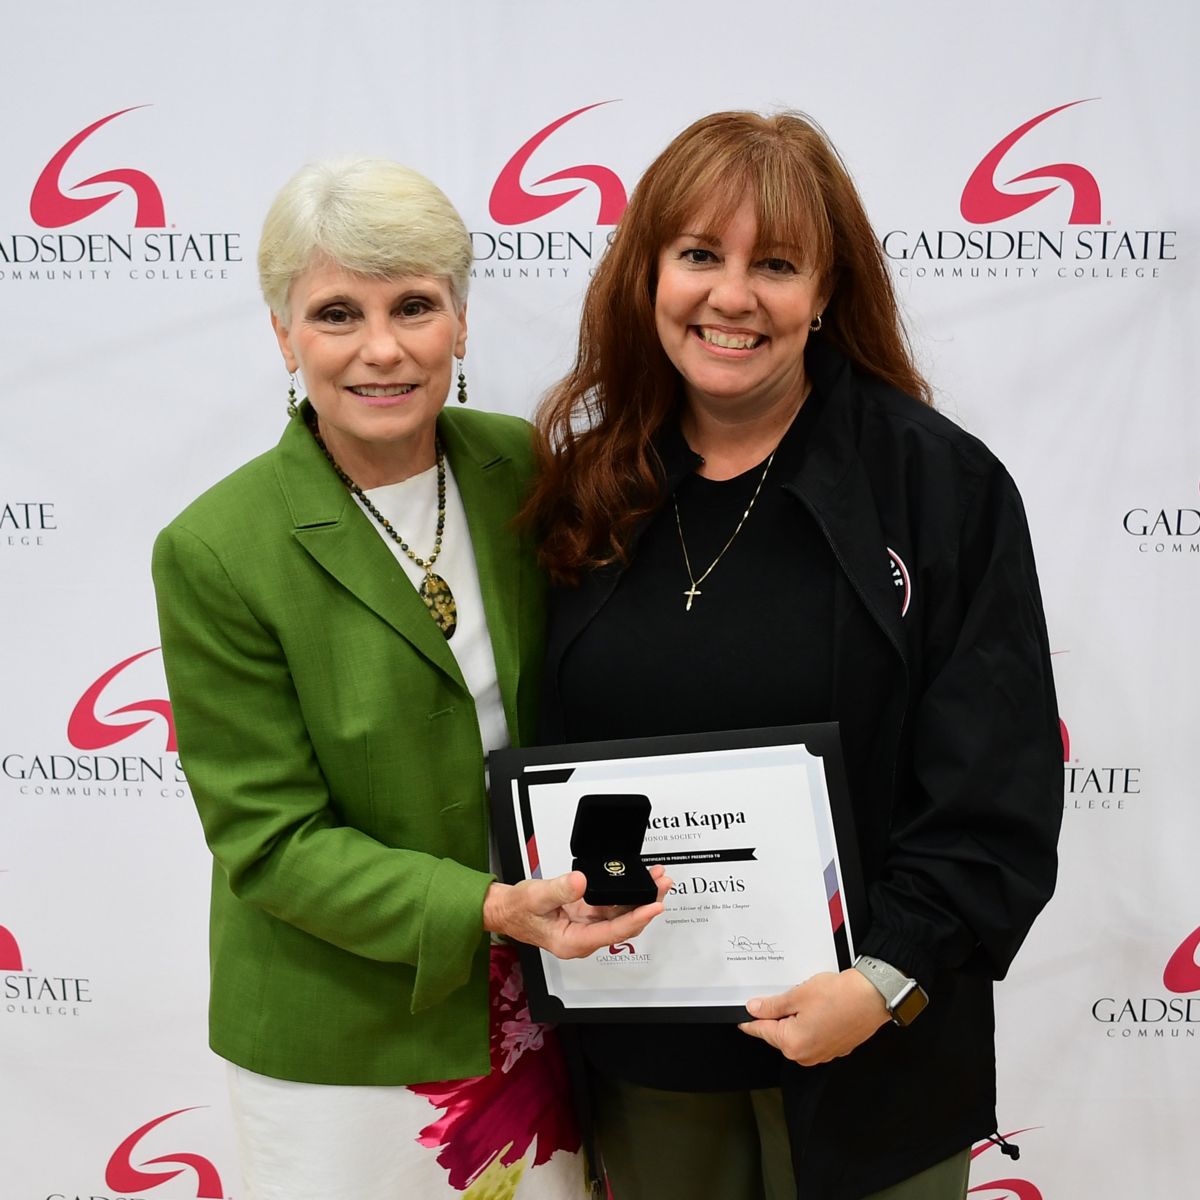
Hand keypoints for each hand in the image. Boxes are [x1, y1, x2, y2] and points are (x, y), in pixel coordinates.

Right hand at [483, 866, 671, 959]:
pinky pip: (612, 905)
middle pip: (624, 924)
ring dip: (639, 897)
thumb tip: (581, 882)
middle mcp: (584, 937)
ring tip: (656, 878)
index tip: (654, 906)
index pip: (612, 932)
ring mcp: (587, 925)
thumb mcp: (535, 897)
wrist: (505, 909)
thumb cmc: (516, 910)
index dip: (636, 918)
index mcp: (572, 942)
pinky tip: (636, 881)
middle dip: (646, 903)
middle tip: (662, 884)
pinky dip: (626, 893)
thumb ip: (559, 889)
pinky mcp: (586, 913)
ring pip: (621, 914)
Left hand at [738, 968, 888, 1064]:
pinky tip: (818, 1008)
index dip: (751, 1022)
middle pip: (780, 1035)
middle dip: (778, 1017)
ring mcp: (822, 1054)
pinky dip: (811, 1024)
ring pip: (797, 1035)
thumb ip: (772, 1005)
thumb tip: (754, 1009)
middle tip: (784, 996)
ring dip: (796, 1020)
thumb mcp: (797, 995)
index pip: (762, 1032)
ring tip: (806, 999)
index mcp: (793, 1044)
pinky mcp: (835, 1048)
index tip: (742, 1020)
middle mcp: (806, 1055)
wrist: (873, 997)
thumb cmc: (839, 996)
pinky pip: (813, 1037)